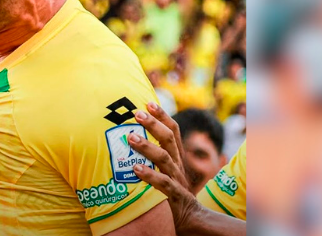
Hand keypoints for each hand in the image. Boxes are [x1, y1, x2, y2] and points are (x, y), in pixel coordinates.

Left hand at [127, 102, 204, 231]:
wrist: (191, 220)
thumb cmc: (172, 193)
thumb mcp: (164, 171)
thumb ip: (153, 157)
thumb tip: (130, 139)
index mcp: (177, 158)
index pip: (173, 132)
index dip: (162, 116)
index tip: (147, 102)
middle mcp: (178, 165)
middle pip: (169, 139)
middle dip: (154, 124)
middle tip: (136, 112)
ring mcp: (177, 180)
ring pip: (165, 158)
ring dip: (147, 146)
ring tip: (130, 137)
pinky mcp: (176, 197)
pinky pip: (163, 184)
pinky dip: (149, 175)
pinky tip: (135, 168)